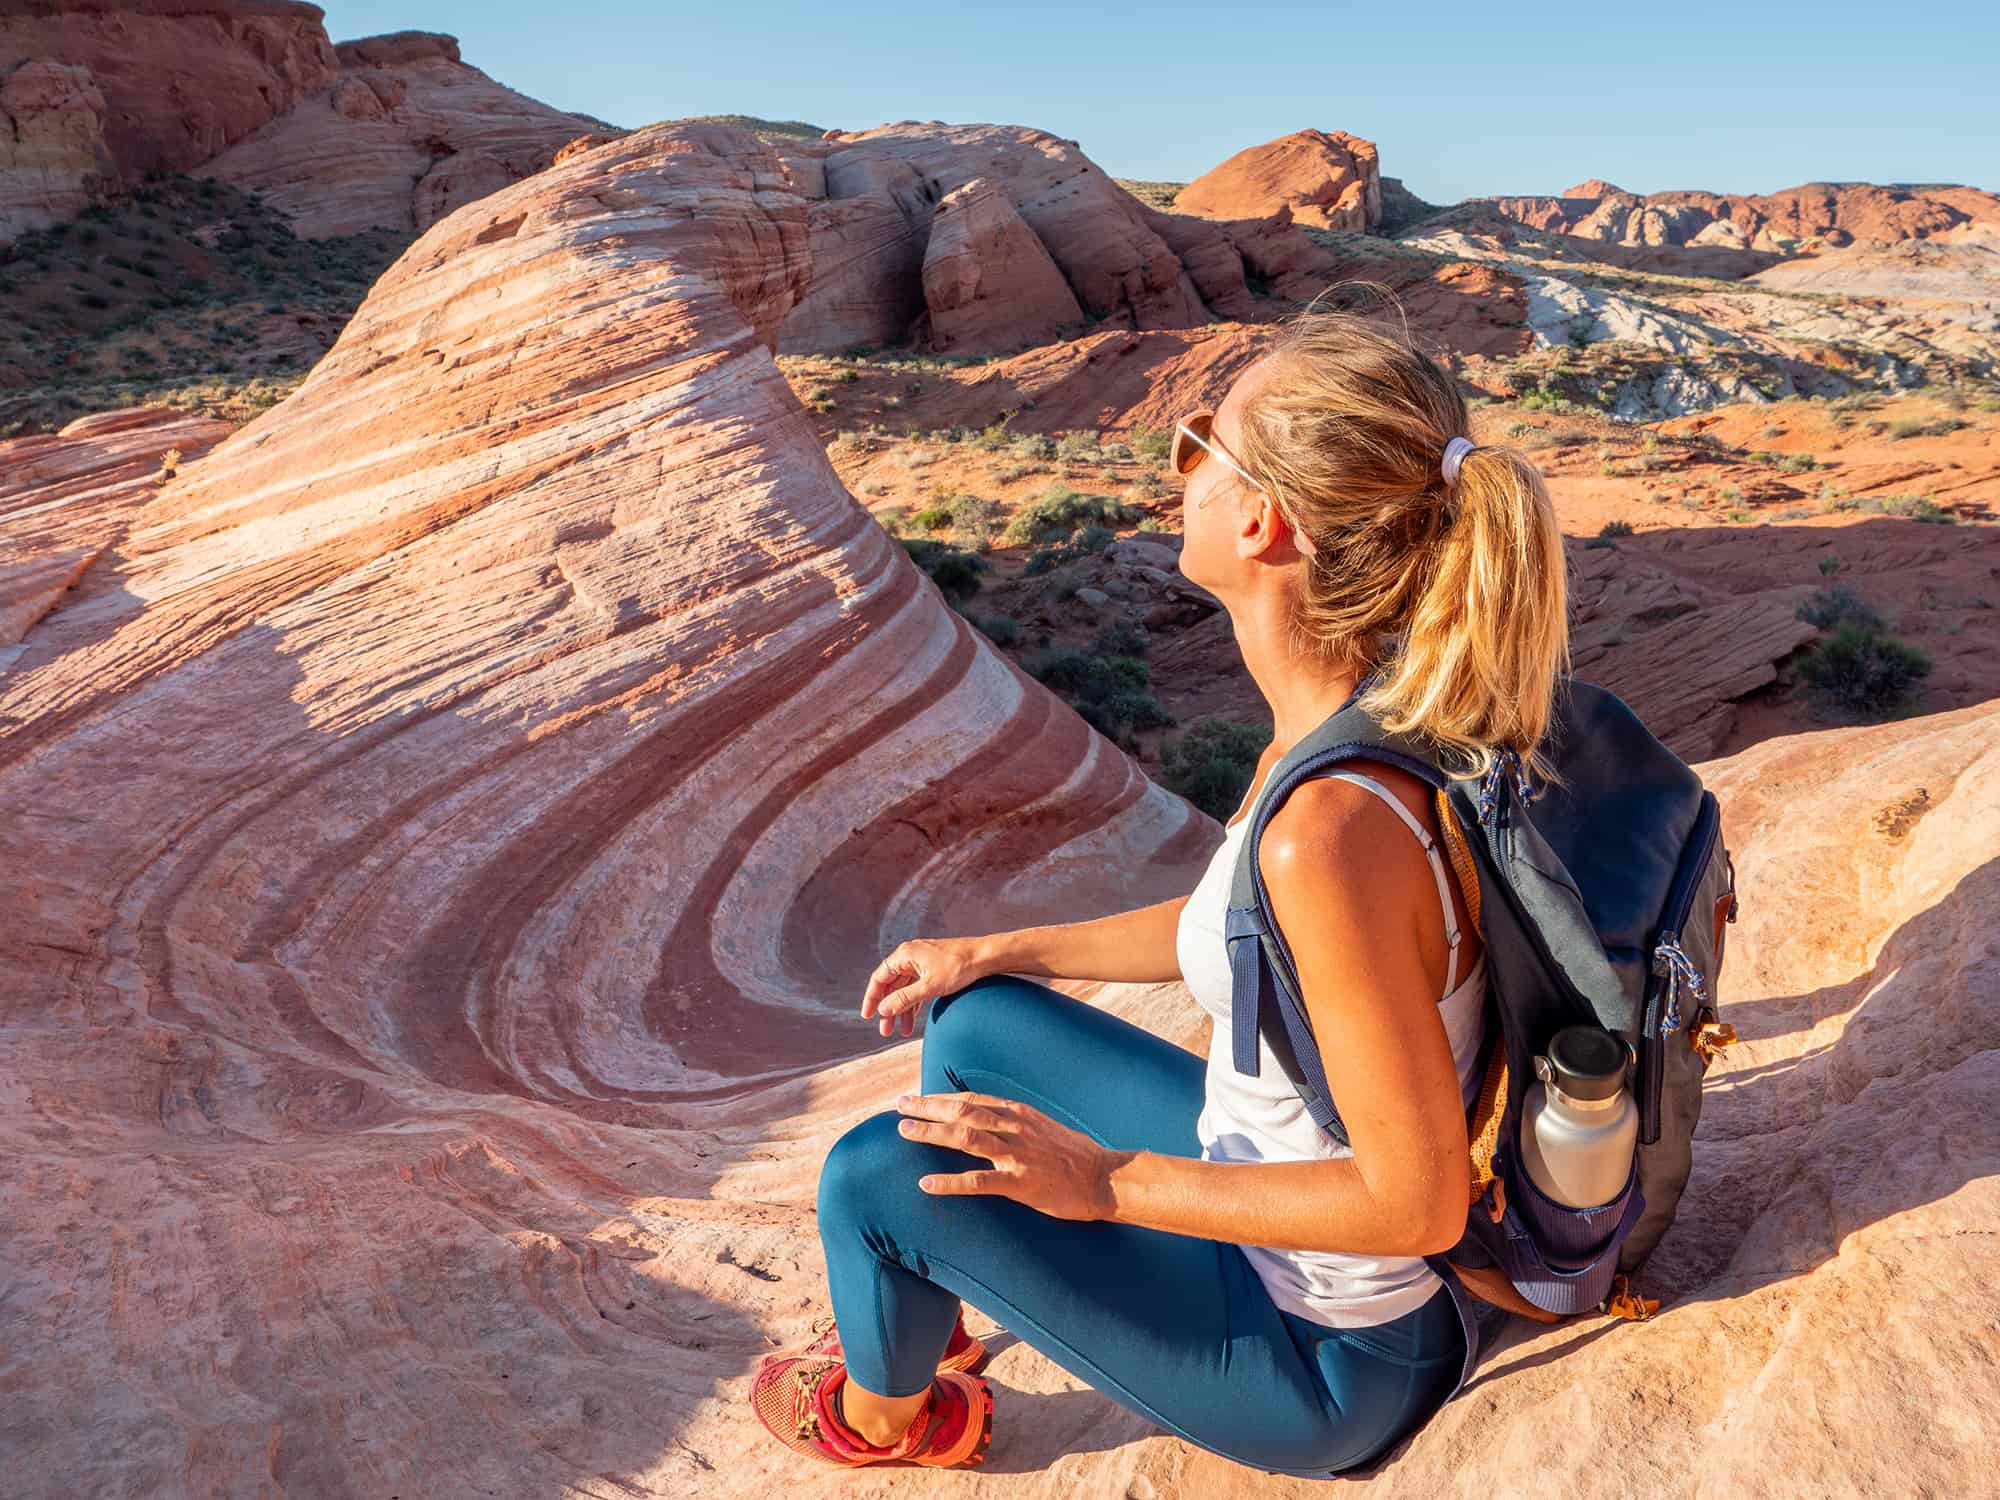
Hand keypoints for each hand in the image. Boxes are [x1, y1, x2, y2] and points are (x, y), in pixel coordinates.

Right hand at [860, 938, 984, 1037]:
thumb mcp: (929, 987)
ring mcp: (922, 961)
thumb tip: (883, 1010)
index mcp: (905, 955)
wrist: (986, 957)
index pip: (879, 978)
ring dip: (902, 1010)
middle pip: (891, 986)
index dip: (872, 998)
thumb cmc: (959, 967)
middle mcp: (910, 956)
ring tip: (902, 1032)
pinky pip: (917, 988)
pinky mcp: (933, 968)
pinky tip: (914, 1020)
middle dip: (888, 1009)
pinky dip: (914, 1004)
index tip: (868, 1016)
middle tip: (885, 1031)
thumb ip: (904, 999)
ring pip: (904, 989)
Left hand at [894, 1091, 1125, 1220]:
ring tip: (903, 1132)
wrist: (1106, 1178)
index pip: (971, 1098)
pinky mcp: (1020, 1183)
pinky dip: (949, 1182)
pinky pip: (978, 1181)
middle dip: (927, 1107)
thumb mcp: (1044, 1126)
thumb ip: (1015, 1122)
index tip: (917, 1097)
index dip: (940, 1097)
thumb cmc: (1076, 1155)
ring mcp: (1016, 1155)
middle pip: (962, 1110)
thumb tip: (989, 1118)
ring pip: (965, 1137)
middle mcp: (1014, 1127)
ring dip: (931, 1133)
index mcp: (1018, 1113)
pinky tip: (927, 1183)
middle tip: (899, 1106)